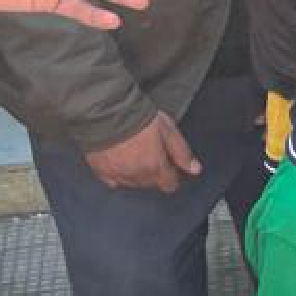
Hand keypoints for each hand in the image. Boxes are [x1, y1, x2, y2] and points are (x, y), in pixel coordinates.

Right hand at [85, 111, 203, 193]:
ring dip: (137, 174)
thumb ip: (182, 152)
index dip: (172, 174)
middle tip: (151, 153)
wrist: (105, 110)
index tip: (169, 165)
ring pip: (132, 184)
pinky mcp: (100, 170)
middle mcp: (136, 175)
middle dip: (155, 173)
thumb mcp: (168, 130)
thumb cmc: (137, 116)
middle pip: (151, 184)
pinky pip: (112, 180)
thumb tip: (195, 169)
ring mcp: (116, 174)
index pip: (169, 184)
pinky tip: (119, 162)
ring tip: (134, 155)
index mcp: (154, 167)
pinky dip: (117, 174)